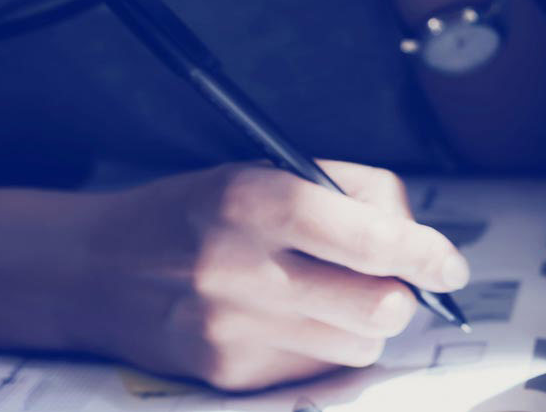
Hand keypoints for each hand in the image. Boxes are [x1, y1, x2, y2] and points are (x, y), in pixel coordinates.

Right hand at [67, 162, 469, 390]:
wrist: (96, 270)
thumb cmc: (199, 214)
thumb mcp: (262, 173)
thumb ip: (348, 196)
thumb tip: (419, 244)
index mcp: (252, 200)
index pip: (365, 236)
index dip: (423, 254)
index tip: (450, 267)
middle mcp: (240, 268)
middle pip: (377, 306)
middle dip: (403, 296)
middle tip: (397, 282)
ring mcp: (233, 328)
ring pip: (357, 344)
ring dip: (363, 322)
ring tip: (326, 295)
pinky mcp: (229, 372)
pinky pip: (316, 367)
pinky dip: (320, 344)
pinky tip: (285, 320)